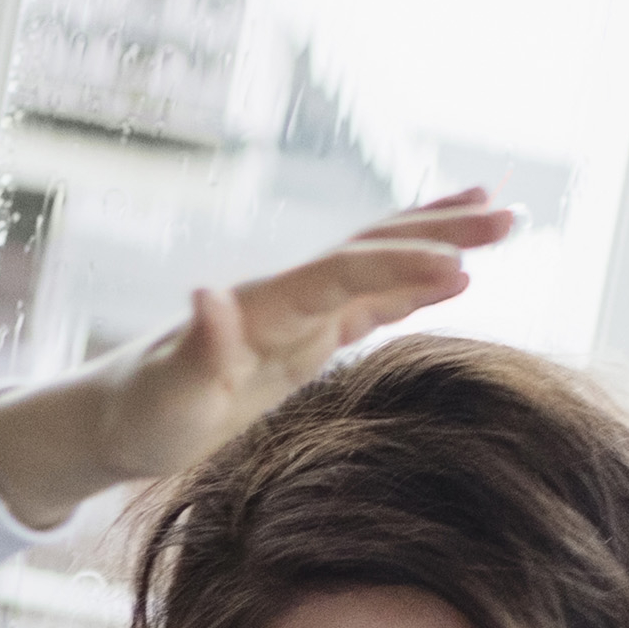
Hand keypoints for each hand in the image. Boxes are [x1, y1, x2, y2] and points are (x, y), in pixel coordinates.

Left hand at [0, 192, 513, 525]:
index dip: (399, 267)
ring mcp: (302, 314)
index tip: (461, 267)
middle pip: (374, 248)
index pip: (343, 274)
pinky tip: (457, 272)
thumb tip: (207, 292)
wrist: (119, 416)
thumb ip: (196, 347)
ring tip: (501, 211)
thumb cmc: (142, 414)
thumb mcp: (166, 394)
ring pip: (380, 262)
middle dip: (441, 229)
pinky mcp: (309, 339)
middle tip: (509, 211)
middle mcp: (289, 297)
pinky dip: (415, 280)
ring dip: (438, 237)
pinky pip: (373, 299)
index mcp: (264, 307)